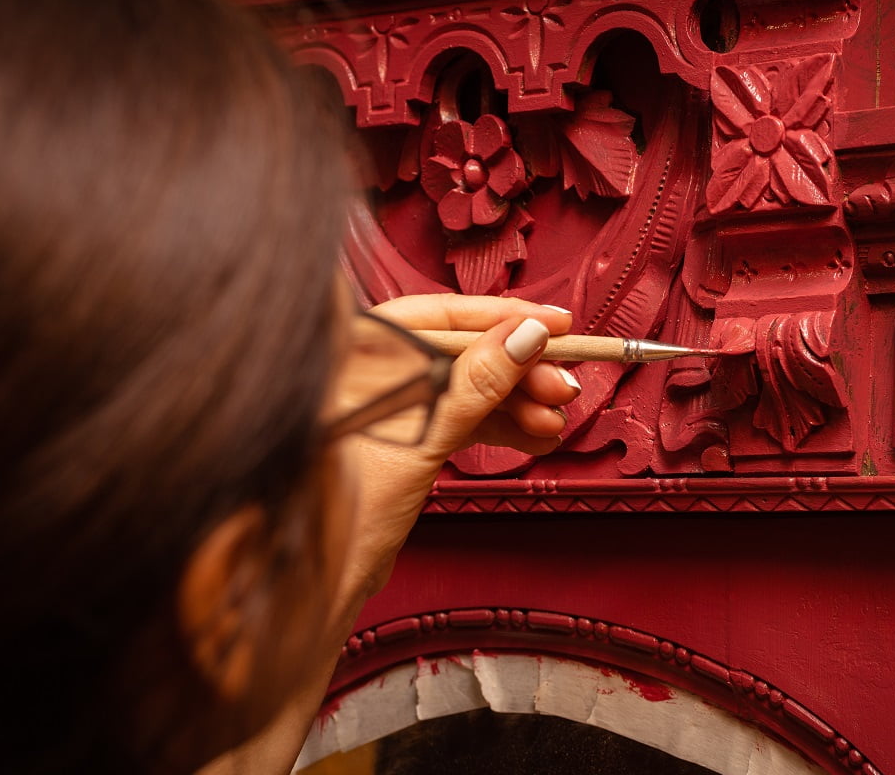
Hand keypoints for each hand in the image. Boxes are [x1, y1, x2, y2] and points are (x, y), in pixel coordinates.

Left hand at [333, 293, 579, 599]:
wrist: (330, 579)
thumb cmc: (351, 507)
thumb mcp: (422, 437)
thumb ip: (475, 384)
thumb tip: (525, 337)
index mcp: (359, 354)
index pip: (442, 315)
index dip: (502, 317)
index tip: (555, 324)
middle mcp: (379, 372)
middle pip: (465, 352)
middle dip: (520, 371)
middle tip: (564, 389)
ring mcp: (400, 405)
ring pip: (474, 388)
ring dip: (521, 403)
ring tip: (554, 423)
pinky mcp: (415, 437)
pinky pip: (469, 418)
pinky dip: (506, 427)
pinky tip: (539, 438)